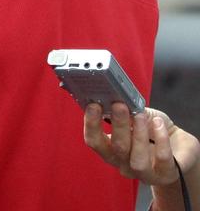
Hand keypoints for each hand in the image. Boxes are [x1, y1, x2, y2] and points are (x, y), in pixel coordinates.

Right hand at [84, 103, 198, 210]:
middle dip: (118, 125)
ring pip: (137, 160)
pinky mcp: (166, 174)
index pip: (94, 141)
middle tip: (119, 105)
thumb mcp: (138, 116)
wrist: (179, 145)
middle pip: (116, 148)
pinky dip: (160, 139)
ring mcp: (145, 173)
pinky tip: (158, 123)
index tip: (94, 104)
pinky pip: (162, 158)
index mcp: (111, 149)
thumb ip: (127, 111)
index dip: (91, 124)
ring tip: (141, 115)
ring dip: (138, 135)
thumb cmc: (153, 129)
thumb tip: (115, 97)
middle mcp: (124, 164)